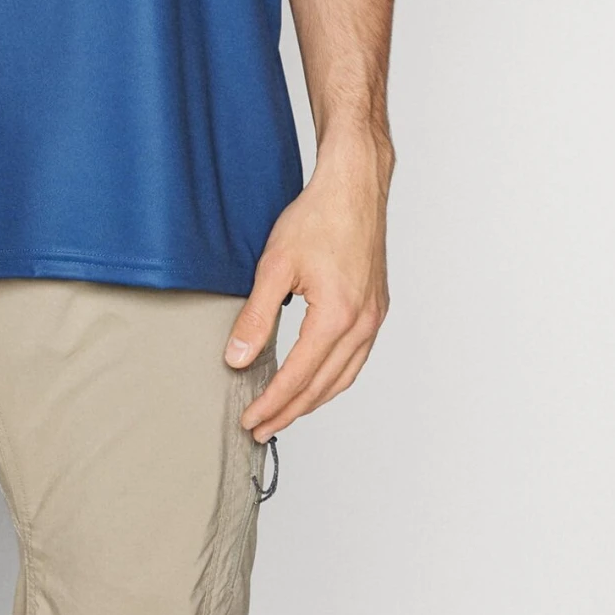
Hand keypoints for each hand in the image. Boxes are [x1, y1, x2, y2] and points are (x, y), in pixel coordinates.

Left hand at [223, 133, 392, 440]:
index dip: (271, 403)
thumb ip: (256, 316)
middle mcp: (361, 325)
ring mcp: (373, 319)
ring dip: (313, 400)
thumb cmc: (318, 217)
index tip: (250, 419)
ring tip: (284, 412)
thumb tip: (238, 357)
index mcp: (336, 318)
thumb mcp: (275, 265)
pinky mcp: (376, 310)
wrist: (354, 187)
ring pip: (343, 378)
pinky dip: (333, 378)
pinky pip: (355, 359)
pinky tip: (316, 379)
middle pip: (322, 387)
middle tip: (261, 427)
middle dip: (289, 411)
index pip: (298, 377)